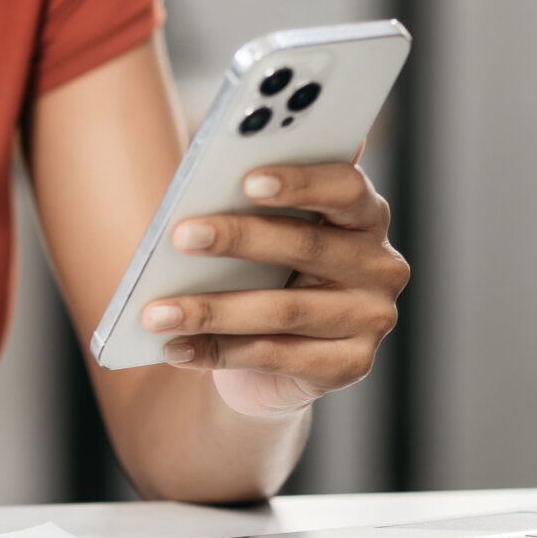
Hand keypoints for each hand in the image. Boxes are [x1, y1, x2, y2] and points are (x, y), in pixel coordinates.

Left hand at [139, 160, 409, 419]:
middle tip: (181, 235)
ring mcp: (371, 319)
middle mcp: (380, 265)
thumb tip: (209, 171)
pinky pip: (276, 357)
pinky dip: (217, 352)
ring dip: (212, 310)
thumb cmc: (263, 271)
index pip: (346, 187)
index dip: (300, 182)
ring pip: (284, 310)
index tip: (247, 179)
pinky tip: (174, 346)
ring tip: (156, 311)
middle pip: (307, 245)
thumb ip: (253, 198)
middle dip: (238, 238)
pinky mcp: (351, 366)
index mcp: (365, 214)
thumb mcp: (263, 230)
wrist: (273, 356)